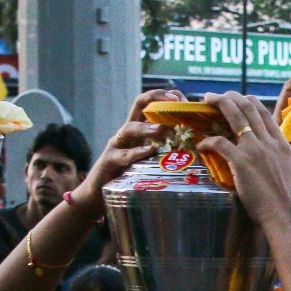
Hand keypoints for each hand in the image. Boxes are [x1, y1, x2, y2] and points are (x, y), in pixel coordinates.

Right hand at [69, 89, 180, 213]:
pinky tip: (149, 151)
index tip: (181, 98)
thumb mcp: (148, 158)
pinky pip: (123, 155)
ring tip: (161, 129)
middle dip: (156, 97)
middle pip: (138, 104)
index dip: (164, 97)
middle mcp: (126, 132)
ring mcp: (116, 145)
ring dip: (146, 127)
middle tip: (174, 100)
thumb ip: (164, 149)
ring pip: (130, 128)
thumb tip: (192, 146)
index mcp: (138, 129)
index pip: (150, 103)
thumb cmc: (128, 176)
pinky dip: (137, 153)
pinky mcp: (109, 161)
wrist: (99, 193)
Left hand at [202, 93, 290, 229]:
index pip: (266, 115)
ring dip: (220, 104)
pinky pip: (220, 143)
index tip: (241, 99)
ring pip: (235, 116)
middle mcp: (268, 142)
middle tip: (218, 96)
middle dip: (232, 97)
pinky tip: (202, 145)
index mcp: (282, 145)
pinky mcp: (241, 161)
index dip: (251, 103)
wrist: (285, 215)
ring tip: (208, 99)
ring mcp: (254, 149)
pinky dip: (209, 141)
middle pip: (249, 108)